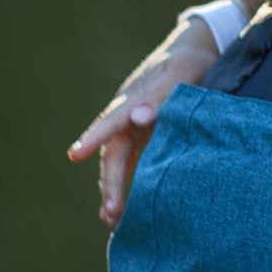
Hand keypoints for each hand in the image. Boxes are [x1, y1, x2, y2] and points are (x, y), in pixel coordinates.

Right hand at [66, 14, 225, 227]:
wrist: (195, 51)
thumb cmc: (190, 61)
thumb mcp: (182, 72)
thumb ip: (162, 95)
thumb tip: (140, 118)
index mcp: (134, 97)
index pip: (112, 120)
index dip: (95, 137)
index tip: (75, 154)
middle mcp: (128, 114)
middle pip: (113, 151)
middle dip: (109, 182)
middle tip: (110, 212)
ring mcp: (133, 126)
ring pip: (117, 161)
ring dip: (113, 188)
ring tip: (112, 220)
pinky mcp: (143, 136)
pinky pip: (129, 162)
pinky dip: (125, 183)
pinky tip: (122, 210)